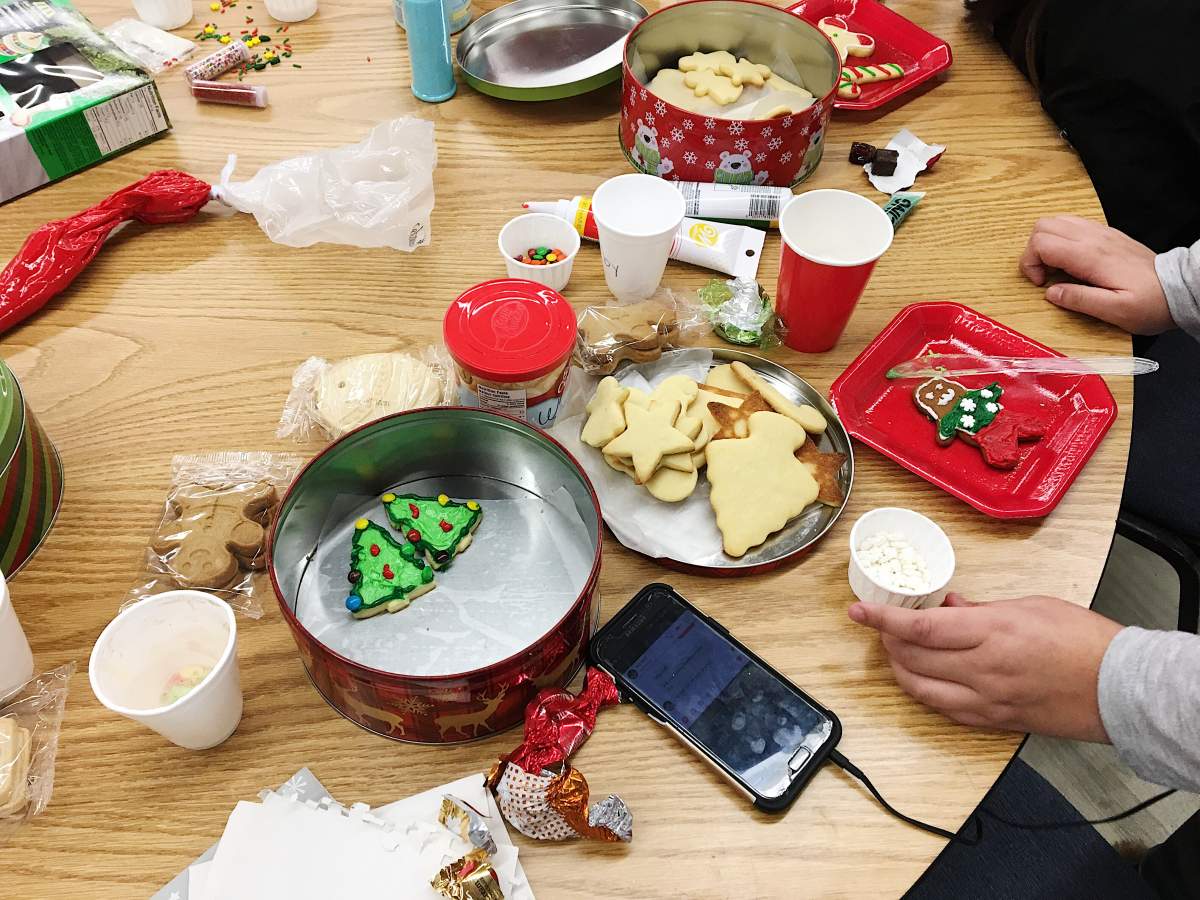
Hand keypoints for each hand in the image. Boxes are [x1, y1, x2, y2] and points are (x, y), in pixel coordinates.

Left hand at [848, 593, 1122, 741]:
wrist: (1119, 688)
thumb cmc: (1084, 642)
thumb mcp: (1030, 606)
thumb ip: (981, 608)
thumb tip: (948, 607)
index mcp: (991, 633)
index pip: (920, 627)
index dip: (882, 619)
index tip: (858, 611)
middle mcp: (982, 669)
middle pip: (912, 658)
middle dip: (887, 640)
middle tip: (881, 625)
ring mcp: (986, 699)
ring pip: (920, 688)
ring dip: (899, 668)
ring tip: (895, 650)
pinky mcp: (994, 721)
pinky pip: (944, 709)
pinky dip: (923, 692)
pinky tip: (920, 679)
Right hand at [1019, 216, 1174, 334]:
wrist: (1178, 289)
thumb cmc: (1150, 303)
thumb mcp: (1115, 311)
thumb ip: (1080, 300)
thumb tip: (1052, 293)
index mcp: (1091, 256)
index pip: (1042, 243)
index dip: (1031, 263)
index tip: (1041, 283)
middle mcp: (1094, 238)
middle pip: (1044, 225)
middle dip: (1033, 251)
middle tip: (1044, 275)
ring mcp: (1101, 233)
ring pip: (1056, 220)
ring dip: (1046, 243)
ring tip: (1055, 267)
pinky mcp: (1107, 235)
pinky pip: (1073, 225)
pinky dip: (1061, 239)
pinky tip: (1071, 261)